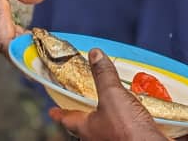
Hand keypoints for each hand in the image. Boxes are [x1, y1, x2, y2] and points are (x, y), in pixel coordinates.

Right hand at [0, 0, 45, 49]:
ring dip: (22, 47)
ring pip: (4, 45)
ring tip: (43, 41)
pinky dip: (14, 41)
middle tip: (50, 46)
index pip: (5, 40)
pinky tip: (28, 35)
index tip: (40, 53)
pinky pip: (0, 38)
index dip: (22, 52)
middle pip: (7, 48)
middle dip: (28, 51)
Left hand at [50, 49, 165, 139]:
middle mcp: (97, 137)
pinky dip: (126, 122)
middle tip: (82, 107)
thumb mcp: (112, 96)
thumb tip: (95, 55)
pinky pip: (123, 130)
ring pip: (104, 129)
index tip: (52, 111)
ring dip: (106, 118)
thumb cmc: (127, 131)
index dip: (60, 113)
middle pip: (85, 126)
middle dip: (84, 116)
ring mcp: (113, 140)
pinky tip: (135, 115)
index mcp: (87, 128)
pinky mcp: (130, 140)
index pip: (68, 119)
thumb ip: (103, 75)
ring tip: (112, 106)